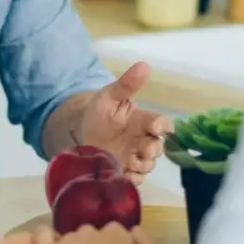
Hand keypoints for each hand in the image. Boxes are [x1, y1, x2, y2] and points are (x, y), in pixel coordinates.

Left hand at [79, 63, 171, 181]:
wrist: (80, 135)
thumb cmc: (99, 114)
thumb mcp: (109, 97)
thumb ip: (126, 84)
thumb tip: (144, 65)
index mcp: (142, 121)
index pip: (162, 123)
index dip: (162, 126)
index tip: (154, 127)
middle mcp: (143, 140)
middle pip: (159, 147)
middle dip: (153, 149)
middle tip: (142, 150)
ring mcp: (136, 157)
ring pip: (150, 164)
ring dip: (143, 164)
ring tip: (128, 161)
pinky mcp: (127, 172)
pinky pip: (138, 178)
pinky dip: (133, 178)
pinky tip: (124, 173)